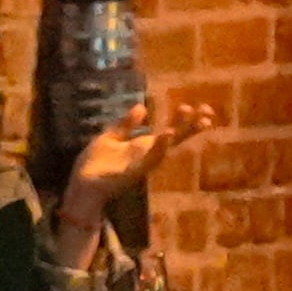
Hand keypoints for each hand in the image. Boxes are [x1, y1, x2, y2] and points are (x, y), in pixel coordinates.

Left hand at [67, 98, 219, 209]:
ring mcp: (143, 163)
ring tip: (187, 113)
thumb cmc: (95, 162)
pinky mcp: (135, 171)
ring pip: (166, 147)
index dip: (185, 120)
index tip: (201, 107)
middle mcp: (149, 154)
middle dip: (191, 126)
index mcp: (144, 145)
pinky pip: (151, 159)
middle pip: (176, 139)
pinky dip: (160, 148)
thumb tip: (142, 107)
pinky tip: (166, 134)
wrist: (82, 183)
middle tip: (208, 112)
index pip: (171, 131)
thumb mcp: (111, 137)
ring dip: (177, 131)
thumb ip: (126, 124)